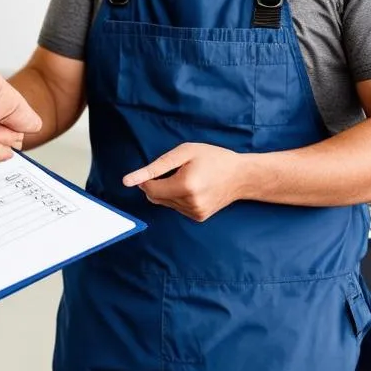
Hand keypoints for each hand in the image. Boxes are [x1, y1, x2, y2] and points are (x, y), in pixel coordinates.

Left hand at [123, 143, 250, 222]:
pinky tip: (193, 187)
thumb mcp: (185, 152)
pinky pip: (176, 207)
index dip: (147, 178)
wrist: (241, 176)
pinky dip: (177, 197)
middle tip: (174, 170)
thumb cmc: (213, 158)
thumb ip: (155, 166)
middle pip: (155, 197)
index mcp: (185, 186)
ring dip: (168, 190)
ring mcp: (194, 213)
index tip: (154, 170)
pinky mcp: (198, 218)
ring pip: (164, 203)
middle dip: (157, 184)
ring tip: (188, 177)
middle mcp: (189, 203)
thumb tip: (128, 181)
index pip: (149, 189)